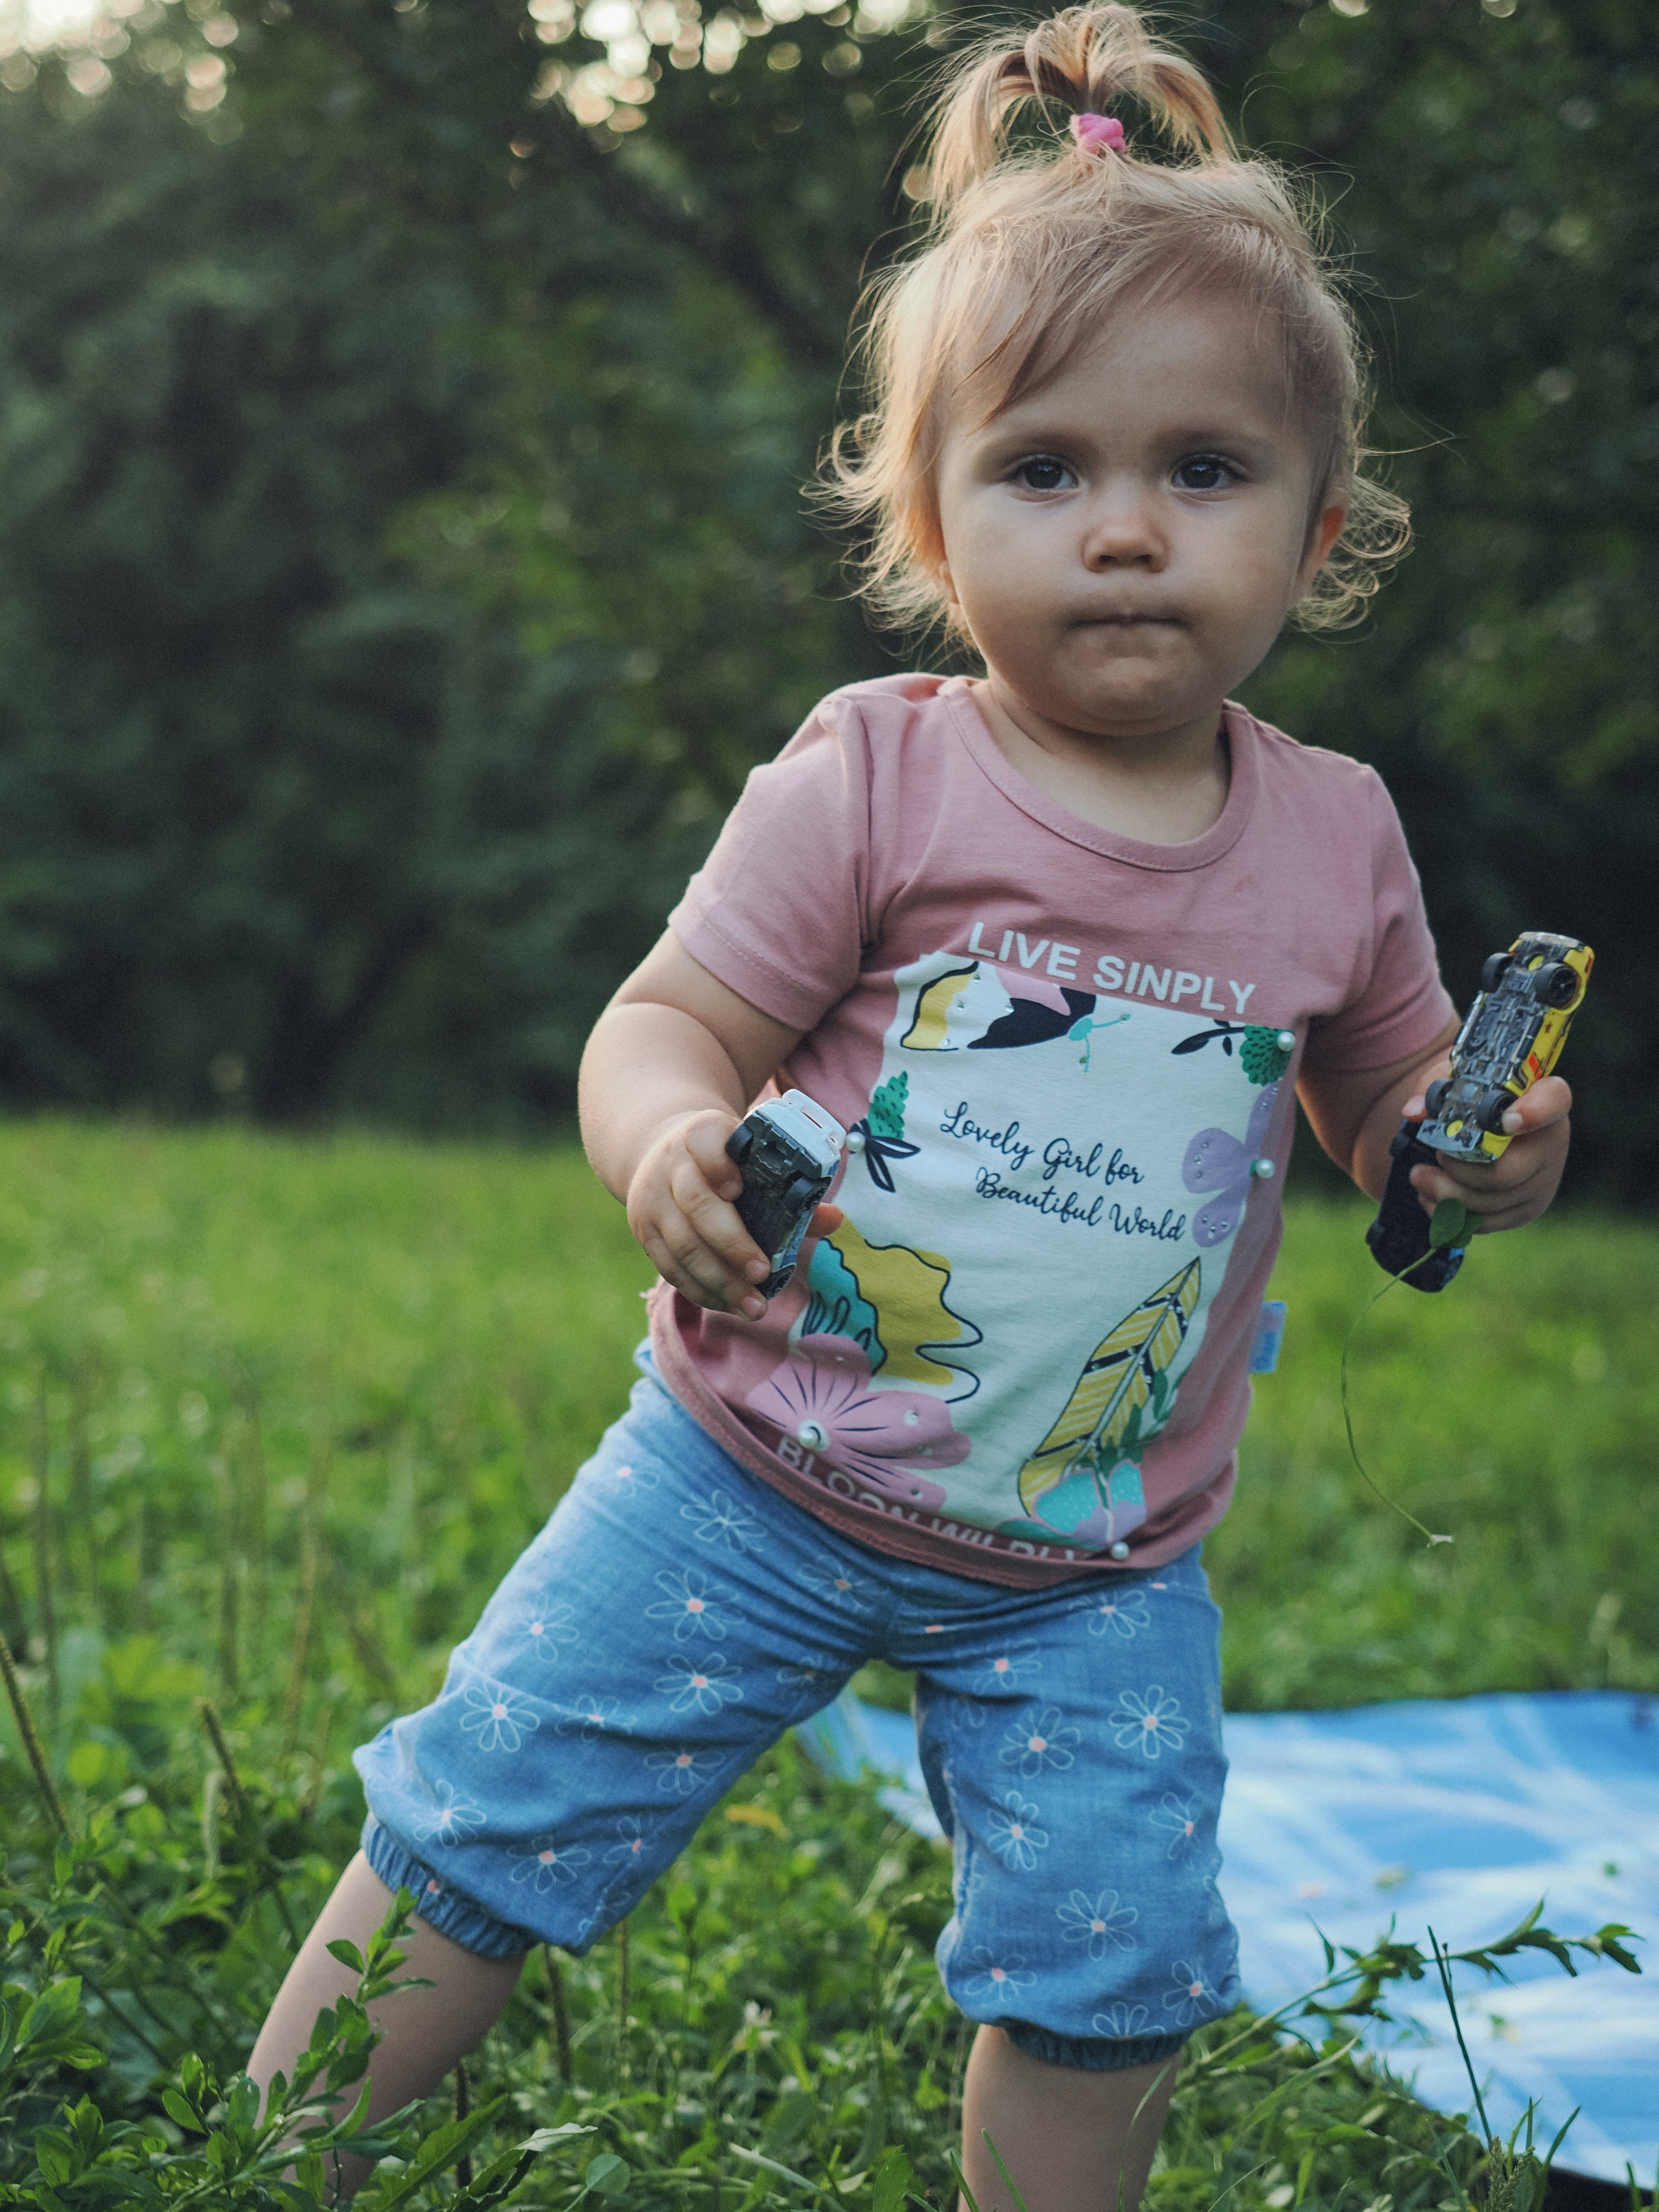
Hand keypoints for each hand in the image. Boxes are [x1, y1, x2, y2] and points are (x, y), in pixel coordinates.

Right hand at [625, 1108, 841, 1317]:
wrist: (660, 1150)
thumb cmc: (722, 1160)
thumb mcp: (747, 1156)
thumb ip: (789, 1187)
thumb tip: (835, 1219)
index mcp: (700, 1134)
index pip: (704, 1140)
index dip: (719, 1164)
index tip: (739, 1189)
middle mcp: (671, 1165)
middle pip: (696, 1203)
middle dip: (731, 1243)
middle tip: (762, 1272)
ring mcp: (653, 1200)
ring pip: (682, 1244)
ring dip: (719, 1280)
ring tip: (754, 1306)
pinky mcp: (644, 1232)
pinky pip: (669, 1267)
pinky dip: (701, 1290)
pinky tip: (729, 1304)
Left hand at [1402, 1072, 1572, 1233]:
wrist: (1489, 1126)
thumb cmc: (1475, 1097)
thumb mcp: (1455, 1081)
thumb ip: (1435, 1088)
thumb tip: (1413, 1112)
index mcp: (1544, 1097)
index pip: (1552, 1102)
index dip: (1533, 1113)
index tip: (1507, 1121)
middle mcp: (1552, 1142)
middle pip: (1506, 1171)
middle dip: (1458, 1170)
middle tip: (1433, 1157)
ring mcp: (1544, 1181)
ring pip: (1491, 1201)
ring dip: (1445, 1194)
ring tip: (1419, 1177)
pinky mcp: (1527, 1209)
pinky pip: (1486, 1222)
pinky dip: (1451, 1214)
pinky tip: (1430, 1198)